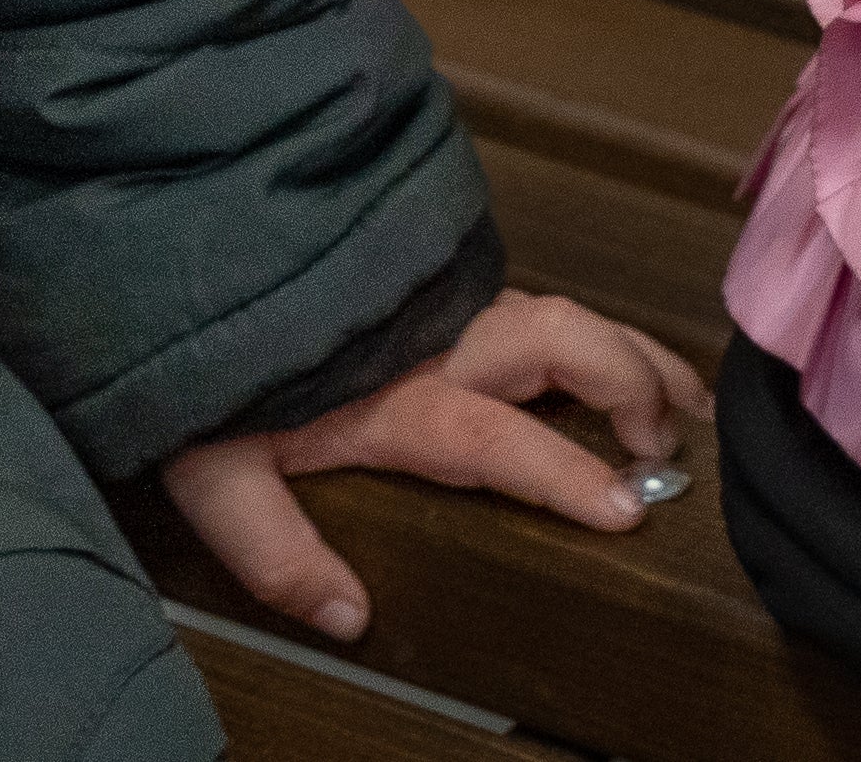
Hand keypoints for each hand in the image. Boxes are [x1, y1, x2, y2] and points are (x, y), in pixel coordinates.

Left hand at [158, 289, 707, 645]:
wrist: (177, 244)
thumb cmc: (196, 360)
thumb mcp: (215, 471)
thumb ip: (278, 548)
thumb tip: (350, 616)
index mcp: (400, 395)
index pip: (504, 441)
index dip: (570, 474)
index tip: (630, 509)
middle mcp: (438, 340)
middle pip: (563, 342)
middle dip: (634, 387)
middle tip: (674, 447)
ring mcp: (441, 302)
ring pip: (559, 312)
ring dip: (627, 353)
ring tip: (683, 400)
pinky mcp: (430, 280)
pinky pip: (529, 300)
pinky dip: (587, 329)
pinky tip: (604, 353)